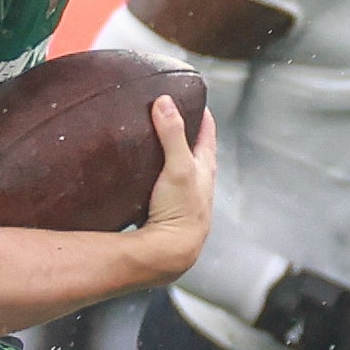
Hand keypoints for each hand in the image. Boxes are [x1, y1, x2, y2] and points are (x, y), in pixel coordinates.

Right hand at [123, 97, 213, 285]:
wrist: (170, 253)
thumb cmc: (181, 212)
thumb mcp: (178, 167)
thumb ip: (171, 134)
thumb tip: (164, 102)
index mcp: (205, 167)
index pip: (207, 131)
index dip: (201, 112)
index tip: (191, 95)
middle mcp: (199, 182)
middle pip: (195, 149)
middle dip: (183, 131)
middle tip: (166, 114)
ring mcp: (184, 198)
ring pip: (179, 169)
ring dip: (169, 155)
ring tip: (150, 142)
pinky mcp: (168, 211)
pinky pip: (163, 185)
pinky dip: (156, 176)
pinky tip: (141, 177)